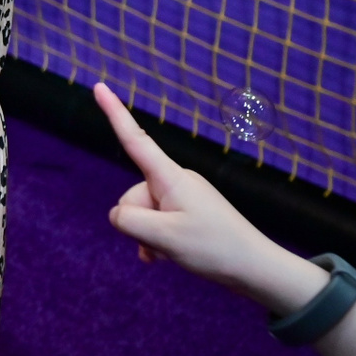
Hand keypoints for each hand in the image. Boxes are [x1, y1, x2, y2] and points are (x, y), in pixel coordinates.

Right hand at [97, 82, 280, 287]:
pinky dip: (155, 240)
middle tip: (165, 244)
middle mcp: (175, 180)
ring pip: (143, 213)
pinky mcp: (188, 213)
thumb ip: (127, 220)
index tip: (100, 86)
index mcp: (170, 177)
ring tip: (170, 253)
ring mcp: (182, 197)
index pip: (135, 139)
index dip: (114, 113)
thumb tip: (118, 214)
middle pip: (133, 195)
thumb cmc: (213, 248)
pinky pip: (156, 222)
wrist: (256, 268)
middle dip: (138, 222)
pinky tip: (163, 257)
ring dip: (147, 236)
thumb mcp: (162, 237)